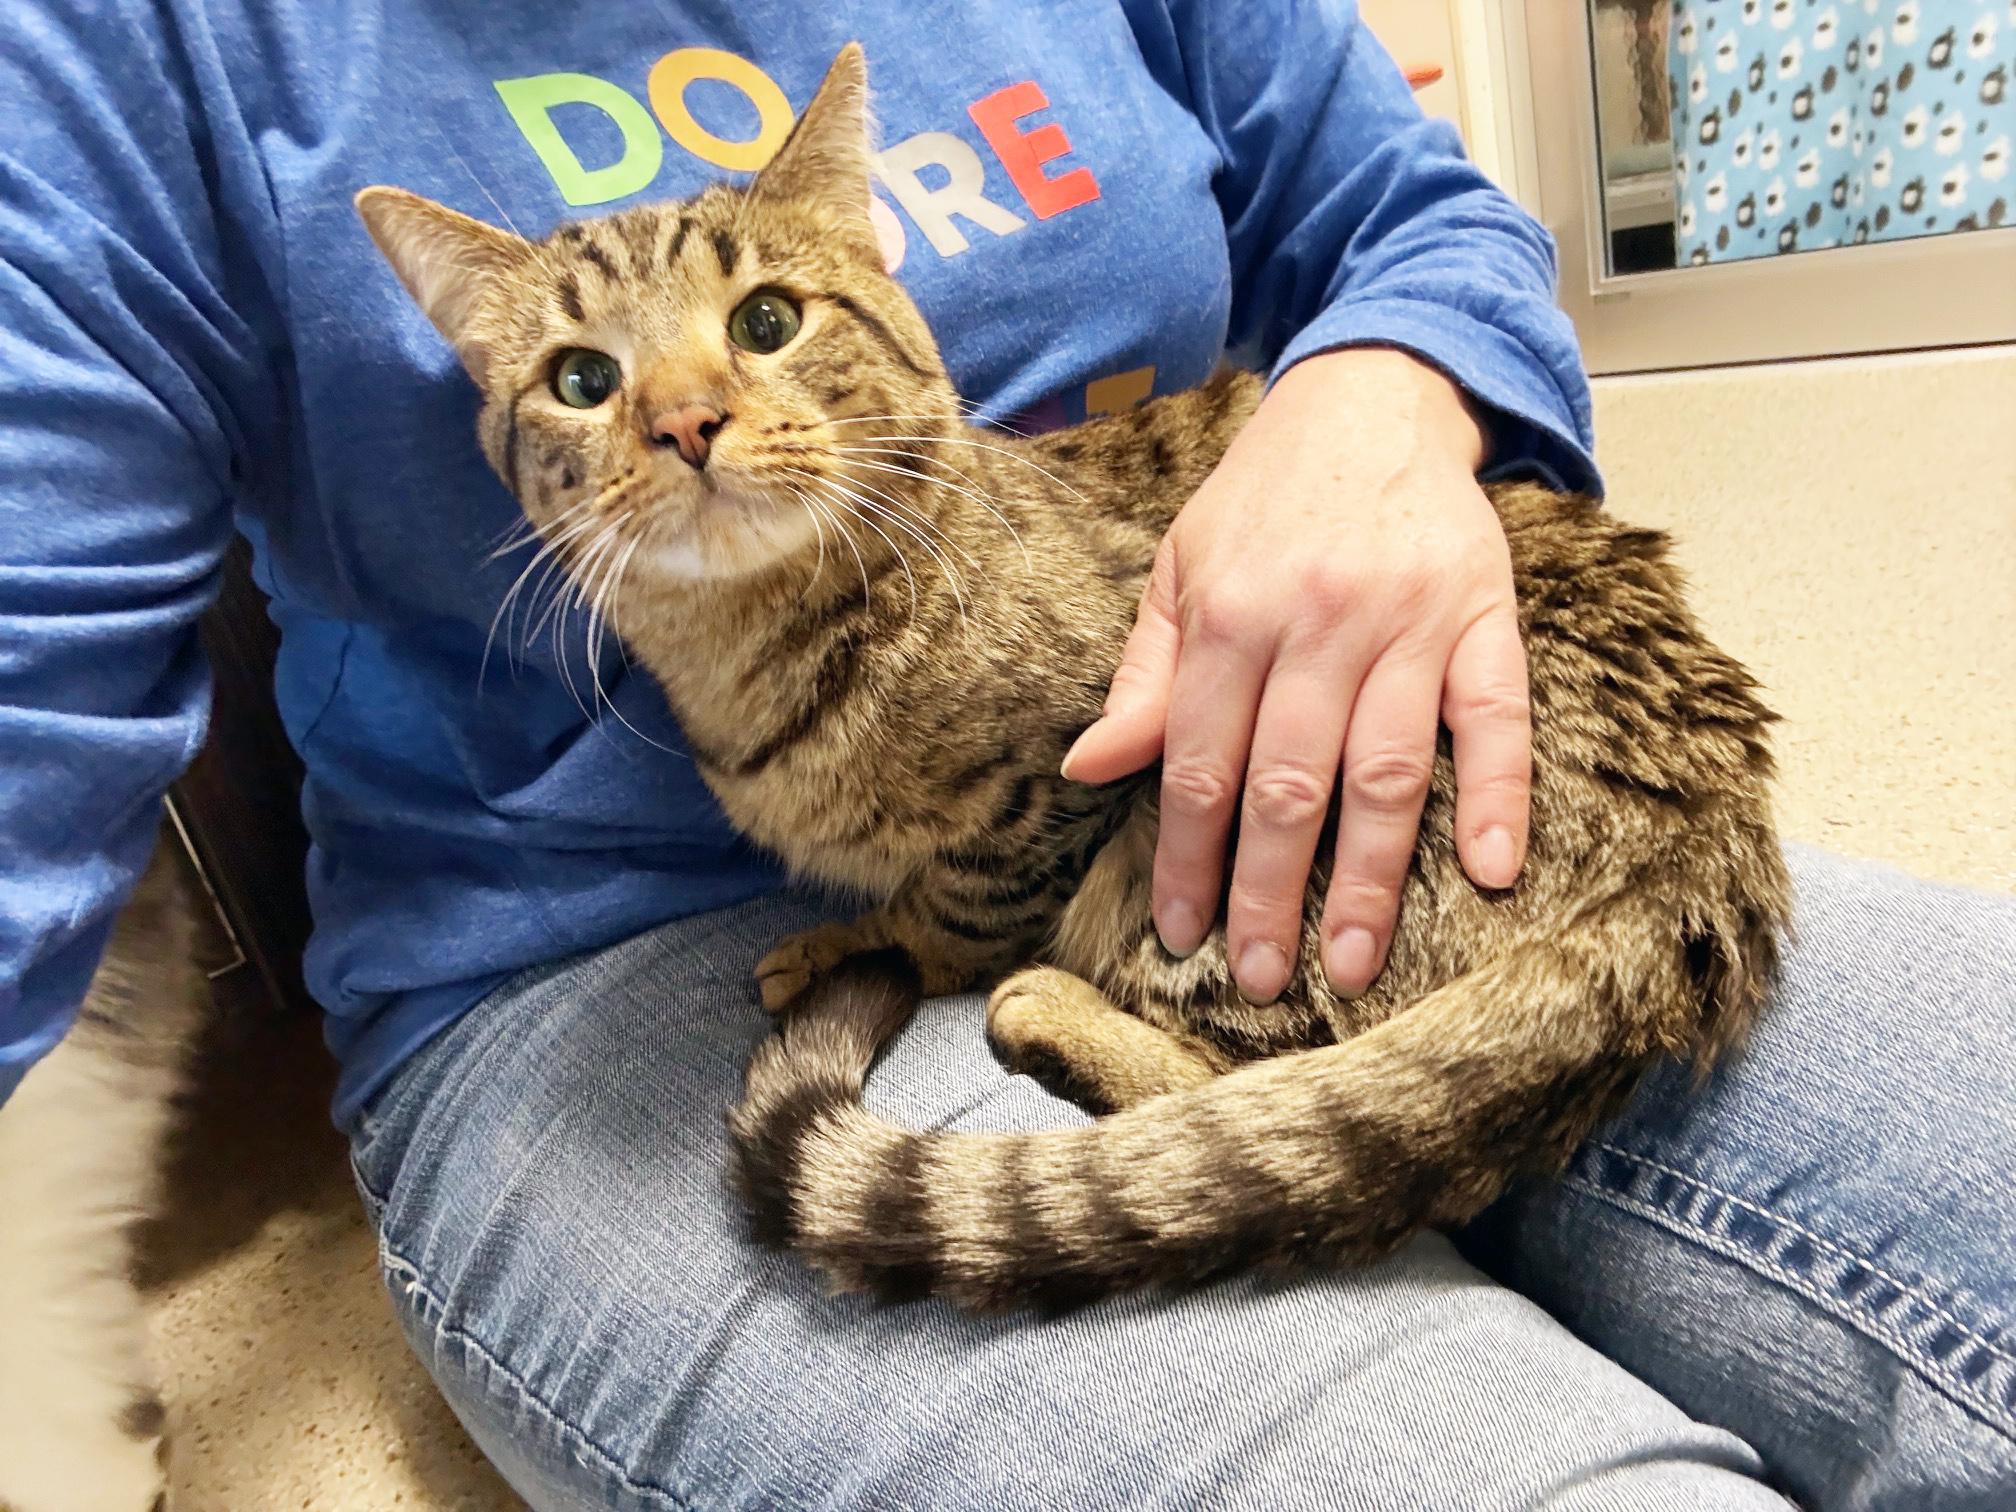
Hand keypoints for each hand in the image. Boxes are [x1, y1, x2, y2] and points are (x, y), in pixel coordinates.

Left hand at [1061, 348, 1529, 1001]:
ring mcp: (1409, 622)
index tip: (1183, 935)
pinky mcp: (1485, 614)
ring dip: (1371, 879)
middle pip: (1288, 786)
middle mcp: (1317, 623)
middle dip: (1269, 894)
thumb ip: (1143, 676)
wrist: (1370, 397)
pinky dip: (1499, 795)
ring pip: (1385, 772)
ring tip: (1355, 964)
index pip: (1202, 766)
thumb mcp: (1179, 569)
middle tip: (1260, 980)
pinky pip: (1498, 716)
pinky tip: (1492, 872)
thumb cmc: (1263, 500)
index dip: (1190, 860)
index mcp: (1229, 615)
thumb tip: (1089, 770)